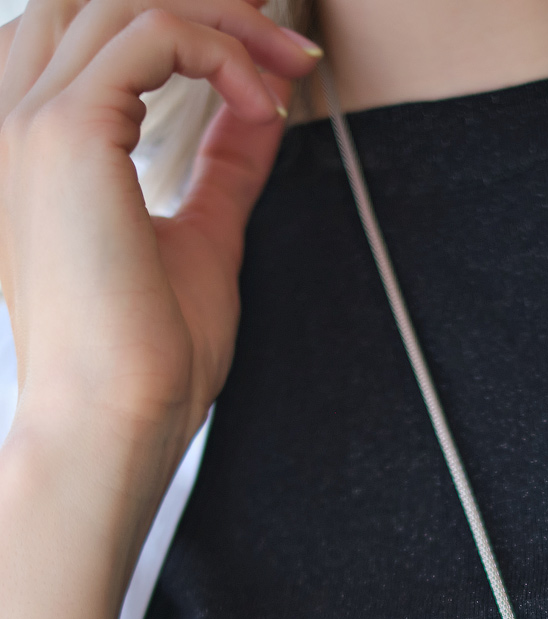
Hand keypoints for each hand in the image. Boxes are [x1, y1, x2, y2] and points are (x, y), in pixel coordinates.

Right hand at [0, 0, 319, 531]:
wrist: (117, 418)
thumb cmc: (147, 356)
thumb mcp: (203, 235)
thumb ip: (225, 167)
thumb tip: (262, 114)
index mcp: (38, 143)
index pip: (98, 31)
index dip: (187, 23)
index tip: (269, 61)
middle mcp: (18, 116)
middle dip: (212, 11)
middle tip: (291, 54)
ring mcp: (31, 117)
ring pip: (130, 2)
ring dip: (225, 26)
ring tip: (284, 77)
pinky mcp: (65, 131)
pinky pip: (154, 32)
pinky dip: (222, 55)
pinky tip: (262, 109)